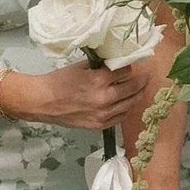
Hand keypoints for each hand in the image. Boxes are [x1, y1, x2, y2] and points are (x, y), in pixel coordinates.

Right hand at [15, 61, 147, 131]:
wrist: (43, 102)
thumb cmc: (59, 81)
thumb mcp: (81, 67)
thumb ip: (100, 66)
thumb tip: (116, 63)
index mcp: (99, 80)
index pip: (125, 71)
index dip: (129, 67)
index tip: (132, 65)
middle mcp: (104, 98)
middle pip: (132, 88)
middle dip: (141, 81)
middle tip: (146, 76)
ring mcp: (103, 114)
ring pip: (130, 104)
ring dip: (137, 95)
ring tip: (141, 89)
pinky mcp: (99, 125)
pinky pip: (121, 117)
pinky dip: (127, 109)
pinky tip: (128, 103)